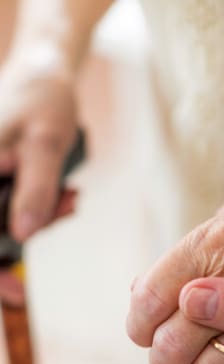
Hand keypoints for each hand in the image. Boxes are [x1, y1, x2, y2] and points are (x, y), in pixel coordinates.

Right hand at [0, 56, 77, 239]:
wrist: (43, 80)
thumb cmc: (41, 103)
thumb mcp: (44, 146)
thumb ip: (35, 191)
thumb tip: (23, 234)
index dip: (2, 255)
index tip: (22, 275)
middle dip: (34, 224)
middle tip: (66, 204)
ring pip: (8, 221)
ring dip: (43, 215)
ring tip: (69, 196)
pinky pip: (17, 207)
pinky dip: (42, 206)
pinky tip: (64, 195)